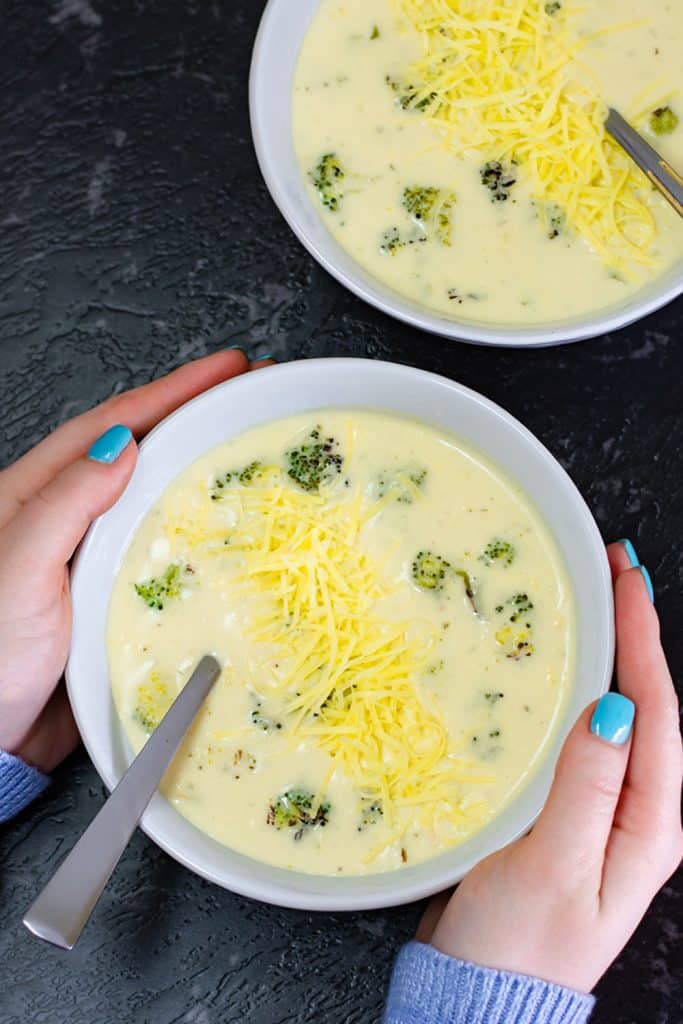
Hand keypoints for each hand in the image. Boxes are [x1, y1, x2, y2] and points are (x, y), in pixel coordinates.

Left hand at [0, 349, 270, 773]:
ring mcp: (96, 560)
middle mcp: (69, 520)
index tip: (226, 369)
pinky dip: (203, 538)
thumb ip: (66, 507)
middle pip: (142, 452)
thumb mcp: (17, 569)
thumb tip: (122, 446)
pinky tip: (234, 535)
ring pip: (161, 501)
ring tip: (256, 451)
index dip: (171, 393)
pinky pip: (168, 557)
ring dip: (206, 471)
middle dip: (198, 418)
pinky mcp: (116, 602)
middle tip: (255, 397)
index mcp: (34, 497)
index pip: (112, 426)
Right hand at [417, 542, 682, 992]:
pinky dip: (571, 689)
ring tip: (591, 601)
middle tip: (612, 571)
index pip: (657, 712)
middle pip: (644, 704)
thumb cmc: (520, 943)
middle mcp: (636, 810)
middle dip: (633, 633)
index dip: (642, 640)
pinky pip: (575, 734)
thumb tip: (613, 708)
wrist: (482, 991)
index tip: (625, 580)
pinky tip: (556, 668)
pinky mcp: (565, 809)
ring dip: (605, 655)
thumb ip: (586, 788)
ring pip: (611, 714)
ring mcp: (601, 807)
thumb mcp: (555, 865)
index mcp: (650, 823)